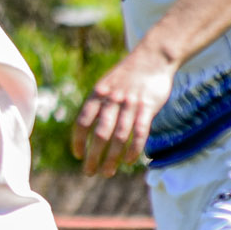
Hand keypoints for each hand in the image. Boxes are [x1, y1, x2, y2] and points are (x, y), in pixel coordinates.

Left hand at [71, 45, 173, 176]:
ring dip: (112, 158)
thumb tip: (88, 130)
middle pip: (99, 135)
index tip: (78, 155)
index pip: (82, 122)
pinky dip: (133, 150)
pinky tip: (129, 162)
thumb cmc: (128, 74)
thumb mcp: (106, 84)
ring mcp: (130, 104)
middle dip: (93, 157)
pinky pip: (139, 133)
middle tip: (89, 173)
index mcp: (97, 94)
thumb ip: (98, 105)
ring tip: (107, 173)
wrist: (153, 56)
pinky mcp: (148, 107)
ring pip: (119, 138)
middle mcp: (112, 100)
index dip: (78, 141)